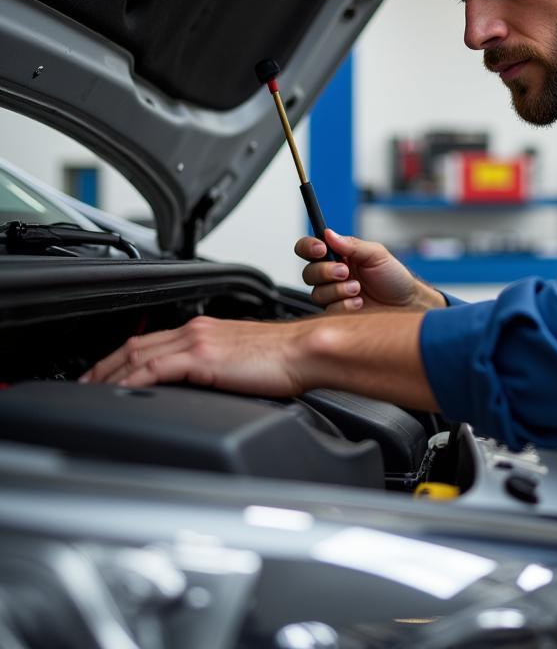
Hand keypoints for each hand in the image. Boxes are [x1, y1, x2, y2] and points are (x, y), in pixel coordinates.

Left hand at [78, 315, 316, 394]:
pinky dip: (131, 381)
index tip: (105, 376)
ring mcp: (198, 341)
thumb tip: (205, 388)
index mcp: (206, 330)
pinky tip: (119, 393)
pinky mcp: (202, 356)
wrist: (307, 351)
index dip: (120, 359)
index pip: (151, 341)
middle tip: (82, 386)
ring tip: (90, 392)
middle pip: (135, 345)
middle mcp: (197, 330)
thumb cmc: (287, 359)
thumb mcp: (243, 361)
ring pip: (138, 356)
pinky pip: (154, 369)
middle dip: (103, 366)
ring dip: (108, 375)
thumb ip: (218, 368)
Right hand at [294, 229, 444, 312]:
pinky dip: (344, 305)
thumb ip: (352, 245)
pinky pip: (328, 310)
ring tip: (358, 289)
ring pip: (317, 293)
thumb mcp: (377, 254)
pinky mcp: (338, 312)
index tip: (321, 249)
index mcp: (338, 256)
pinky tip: (359, 303)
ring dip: (338, 290)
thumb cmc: (393, 277)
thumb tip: (329, 234)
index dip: (309, 247)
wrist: (406, 303)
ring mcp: (334, 294)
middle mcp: (332, 275)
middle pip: (308, 272)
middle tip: (345, 272)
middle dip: (326, 271)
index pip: (310, 248)